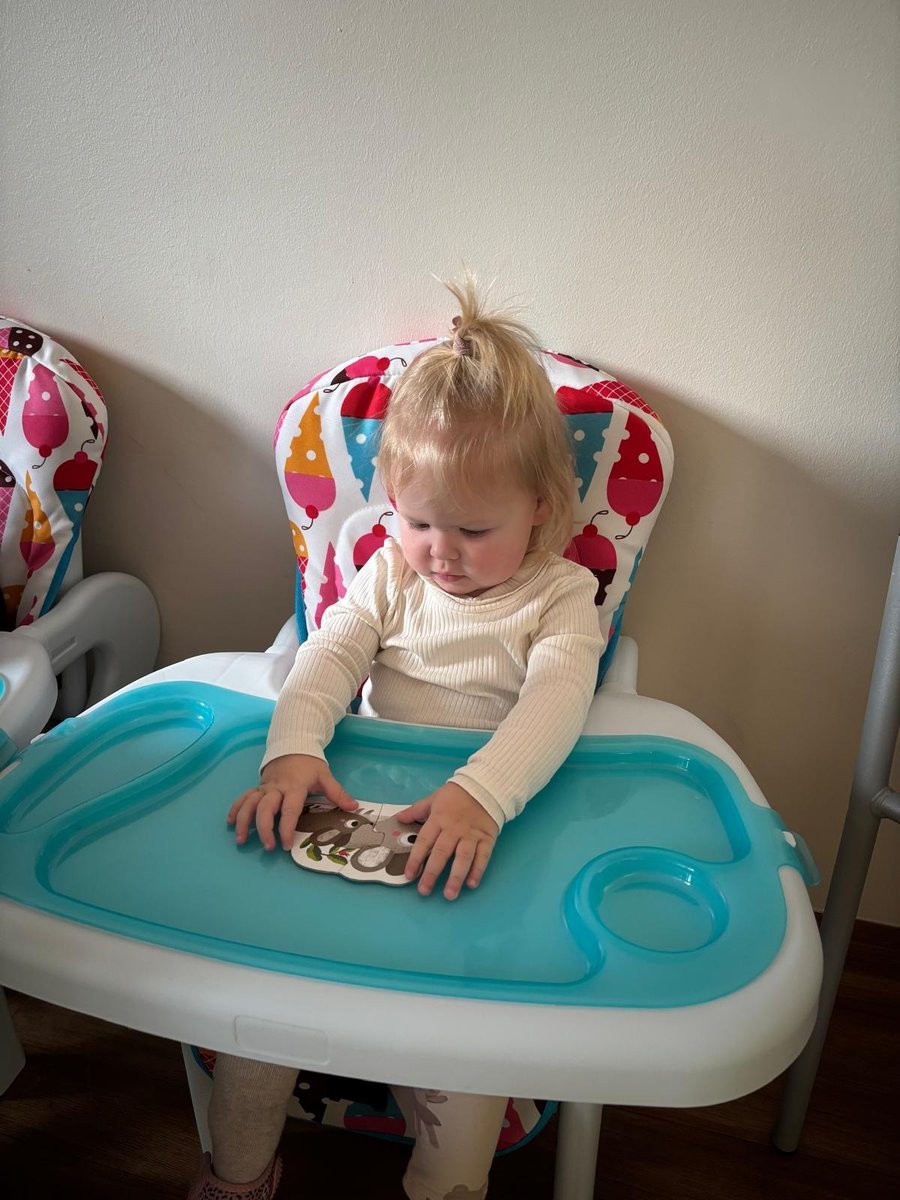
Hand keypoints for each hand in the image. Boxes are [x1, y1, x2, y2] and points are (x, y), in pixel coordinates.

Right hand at [228, 754, 356, 850]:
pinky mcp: (257, 786)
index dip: (287, 827)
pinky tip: (230, 823)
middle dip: (264, 828)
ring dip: (244, 821)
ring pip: (249, 803)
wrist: (292, 744)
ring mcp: (264, 787)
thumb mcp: (325, 776)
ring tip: (241, 840)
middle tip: (268, 847)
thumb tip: (353, 807)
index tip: (286, 844)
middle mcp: (276, 788)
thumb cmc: (309, 764)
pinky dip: (235, 809)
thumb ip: (337, 793)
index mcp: (294, 787)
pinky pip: (244, 797)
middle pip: (265, 808)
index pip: (289, 809)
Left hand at [397, 782, 498, 899]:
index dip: (416, 859)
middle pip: (442, 853)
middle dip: (432, 873)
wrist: (485, 786)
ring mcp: (472, 835)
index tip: (409, 875)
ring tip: (449, 895)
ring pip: (463, 858)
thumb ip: (416, 810)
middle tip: (424, 891)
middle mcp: (454, 829)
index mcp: (438, 819)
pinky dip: (478, 870)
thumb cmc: (455, 795)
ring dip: (456, 877)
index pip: (424, 841)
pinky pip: (483, 856)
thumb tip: (398, 818)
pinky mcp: (487, 838)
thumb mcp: (433, 799)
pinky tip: (471, 884)